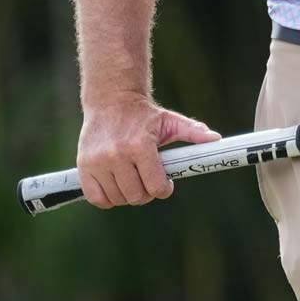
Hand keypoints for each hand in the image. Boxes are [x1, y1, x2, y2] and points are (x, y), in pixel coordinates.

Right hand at [76, 95, 219, 207]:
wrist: (110, 100)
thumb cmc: (144, 115)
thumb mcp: (170, 121)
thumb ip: (193, 132)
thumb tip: (216, 139)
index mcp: (140, 146)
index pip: (156, 187)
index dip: (164, 189)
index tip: (165, 183)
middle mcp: (117, 155)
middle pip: (137, 196)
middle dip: (146, 193)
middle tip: (148, 182)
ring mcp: (98, 162)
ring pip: (118, 199)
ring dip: (128, 195)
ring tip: (132, 180)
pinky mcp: (83, 167)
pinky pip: (97, 198)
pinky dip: (107, 199)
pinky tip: (116, 186)